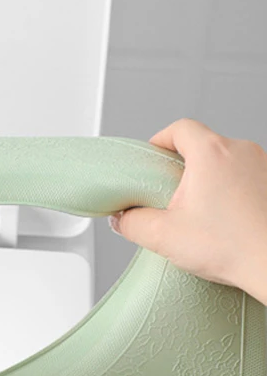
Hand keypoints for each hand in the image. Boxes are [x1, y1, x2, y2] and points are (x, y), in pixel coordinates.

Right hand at [109, 118, 266, 305]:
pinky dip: (231, 190)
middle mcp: (241, 152)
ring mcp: (262, 166)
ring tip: (200, 212)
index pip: (180, 128)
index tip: (153, 159)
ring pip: (225, 161)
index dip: (160, 140)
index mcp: (211, 153)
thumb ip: (132, 223)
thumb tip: (123, 219)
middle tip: (172, 196)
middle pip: (202, 144)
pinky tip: (224, 219)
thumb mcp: (164, 237)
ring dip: (209, 180)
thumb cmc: (234, 247)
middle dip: (183, 167)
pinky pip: (245, 176)